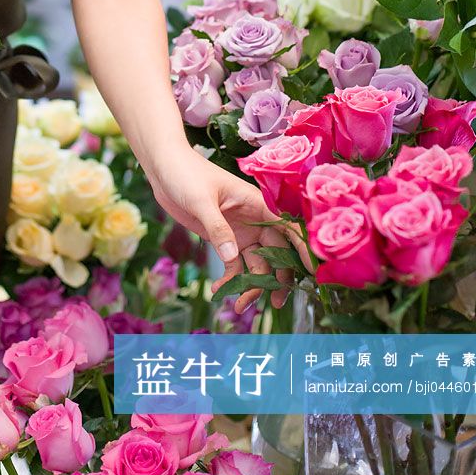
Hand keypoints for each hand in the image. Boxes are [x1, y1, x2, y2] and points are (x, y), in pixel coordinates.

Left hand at [146, 146, 312, 312]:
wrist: (164, 168)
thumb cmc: (186, 173)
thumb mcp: (201, 200)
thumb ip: (217, 228)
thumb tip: (232, 256)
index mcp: (257, 202)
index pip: (288, 227)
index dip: (302, 248)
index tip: (311, 272)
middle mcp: (254, 218)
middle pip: (276, 252)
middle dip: (277, 278)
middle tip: (273, 303)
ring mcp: (240, 230)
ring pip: (256, 264)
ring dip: (251, 286)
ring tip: (239, 307)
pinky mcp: (224, 238)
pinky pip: (234, 265)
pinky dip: (230, 280)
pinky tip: (218, 290)